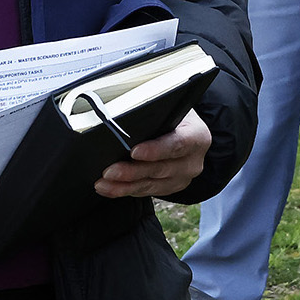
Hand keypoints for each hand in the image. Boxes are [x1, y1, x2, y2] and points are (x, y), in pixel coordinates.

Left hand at [96, 110, 212, 198]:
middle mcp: (192, 162)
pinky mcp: (169, 188)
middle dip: (132, 172)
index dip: (155, 150)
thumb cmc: (173, 115)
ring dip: (123, 186)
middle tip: (109, 171)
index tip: (133, 152)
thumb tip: (122, 117)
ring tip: (102, 183)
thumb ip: (153, 113)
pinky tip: (109, 188)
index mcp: (197, 136)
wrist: (185, 131)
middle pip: (160, 169)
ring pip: (151, 185)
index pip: (177, 144)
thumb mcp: (170, 107)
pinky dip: (125, 190)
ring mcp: (182, 178)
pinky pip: (145, 192)